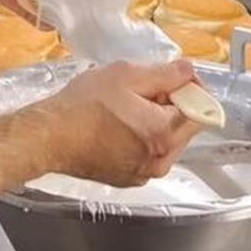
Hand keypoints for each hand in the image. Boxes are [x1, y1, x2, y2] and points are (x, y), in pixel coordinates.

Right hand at [28, 60, 202, 186]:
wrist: (49, 137)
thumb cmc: (83, 105)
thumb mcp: (125, 75)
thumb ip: (165, 74)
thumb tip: (189, 72)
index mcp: (164, 134)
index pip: (201, 110)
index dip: (191, 90)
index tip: (174, 78)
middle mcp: (160, 160)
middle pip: (185, 128)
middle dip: (173, 106)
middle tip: (144, 90)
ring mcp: (144, 174)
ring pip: (167, 142)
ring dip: (157, 122)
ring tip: (127, 107)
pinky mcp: (129, 179)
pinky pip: (149, 154)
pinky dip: (143, 139)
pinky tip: (118, 125)